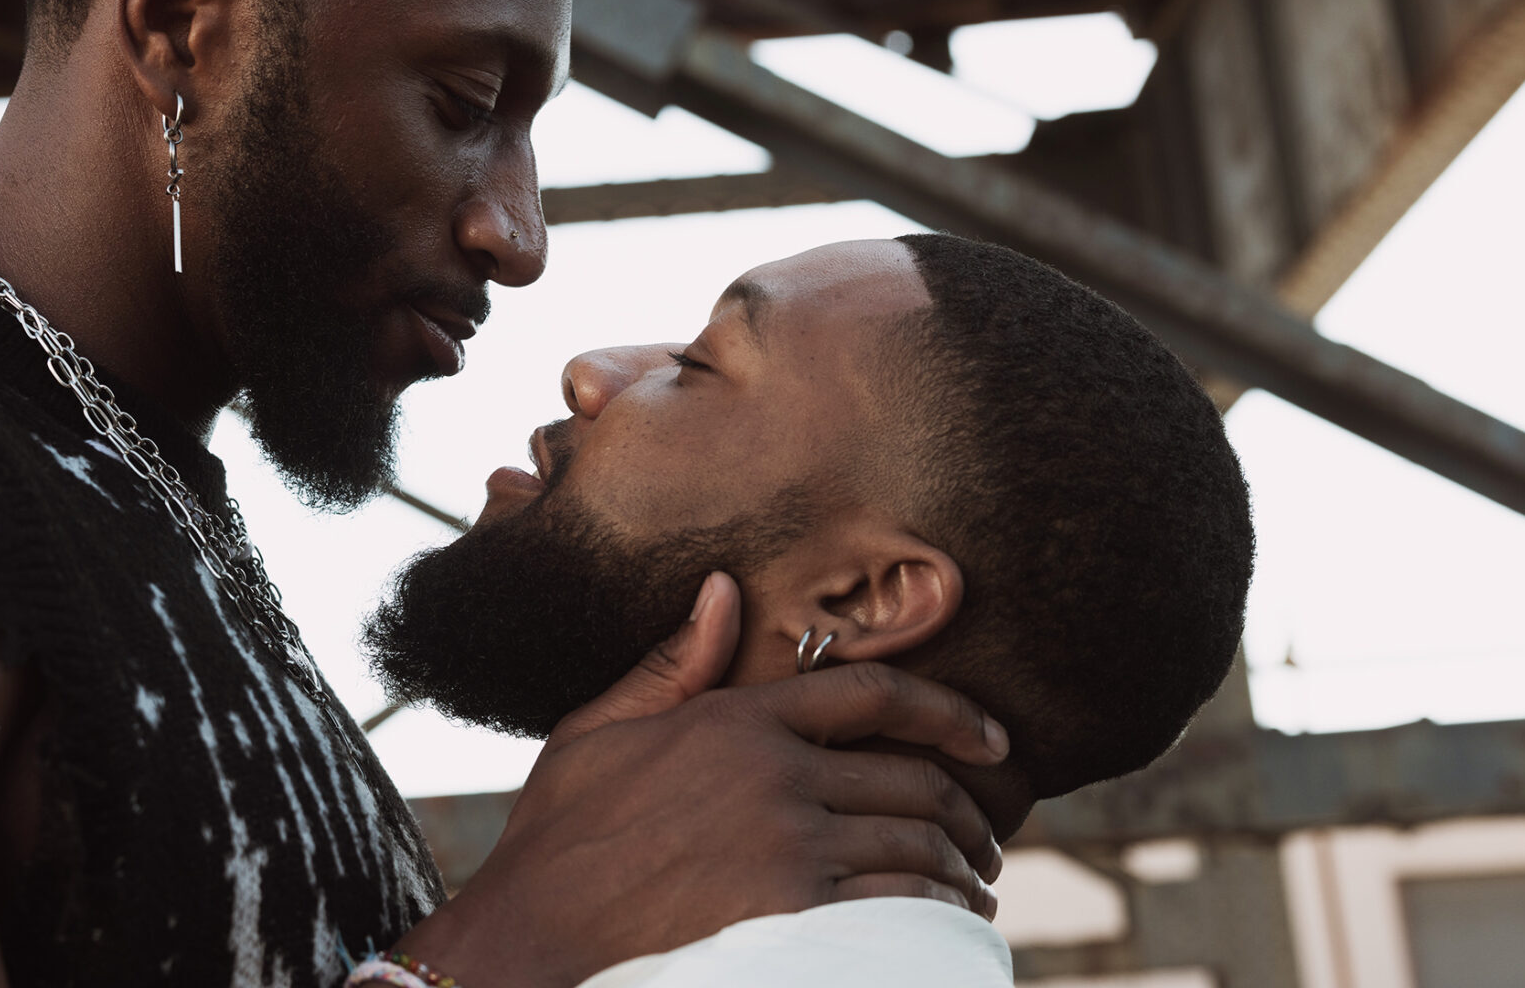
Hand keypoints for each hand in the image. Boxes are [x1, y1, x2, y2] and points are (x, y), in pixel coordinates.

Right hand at [393, 573, 1007, 987]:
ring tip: (972, 891)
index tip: (995, 741)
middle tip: (986, 844)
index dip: (950, 712)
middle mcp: (773, 775)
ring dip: (962, 872)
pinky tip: (943, 927)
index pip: (872, 693)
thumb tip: (722, 588)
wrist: (529, 935)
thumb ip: (670, 664)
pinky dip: (937, 915)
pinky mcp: (793, 916)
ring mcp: (786, 846)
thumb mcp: (597, 730)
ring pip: (916, 846)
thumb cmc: (556, 838)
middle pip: (913, 779)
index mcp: (735, 720)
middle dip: (969, 814)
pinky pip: (897, 904)